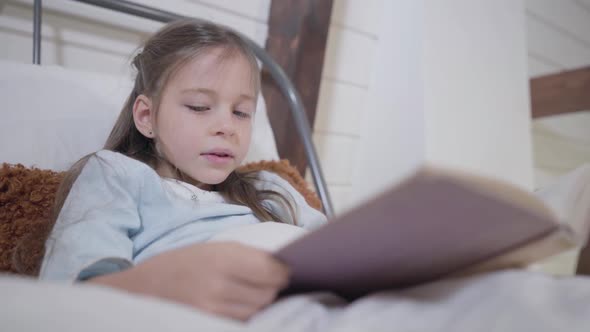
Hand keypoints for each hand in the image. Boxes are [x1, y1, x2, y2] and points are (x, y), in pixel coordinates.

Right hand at [89, 242, 289, 320]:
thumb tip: (280, 267)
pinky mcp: (208, 326)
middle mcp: (218, 286)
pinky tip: (239, 305)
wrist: (139, 291)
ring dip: (259, 303)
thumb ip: (246, 257)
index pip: (270, 270)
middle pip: (267, 294)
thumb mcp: (211, 249)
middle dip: (272, 288)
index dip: (282, 272)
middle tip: (267, 282)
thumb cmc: (178, 265)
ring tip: (249, 294)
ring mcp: (212, 311)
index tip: (285, 271)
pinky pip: (241, 322)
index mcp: (221, 258)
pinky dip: (246, 315)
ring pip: (256, 311)